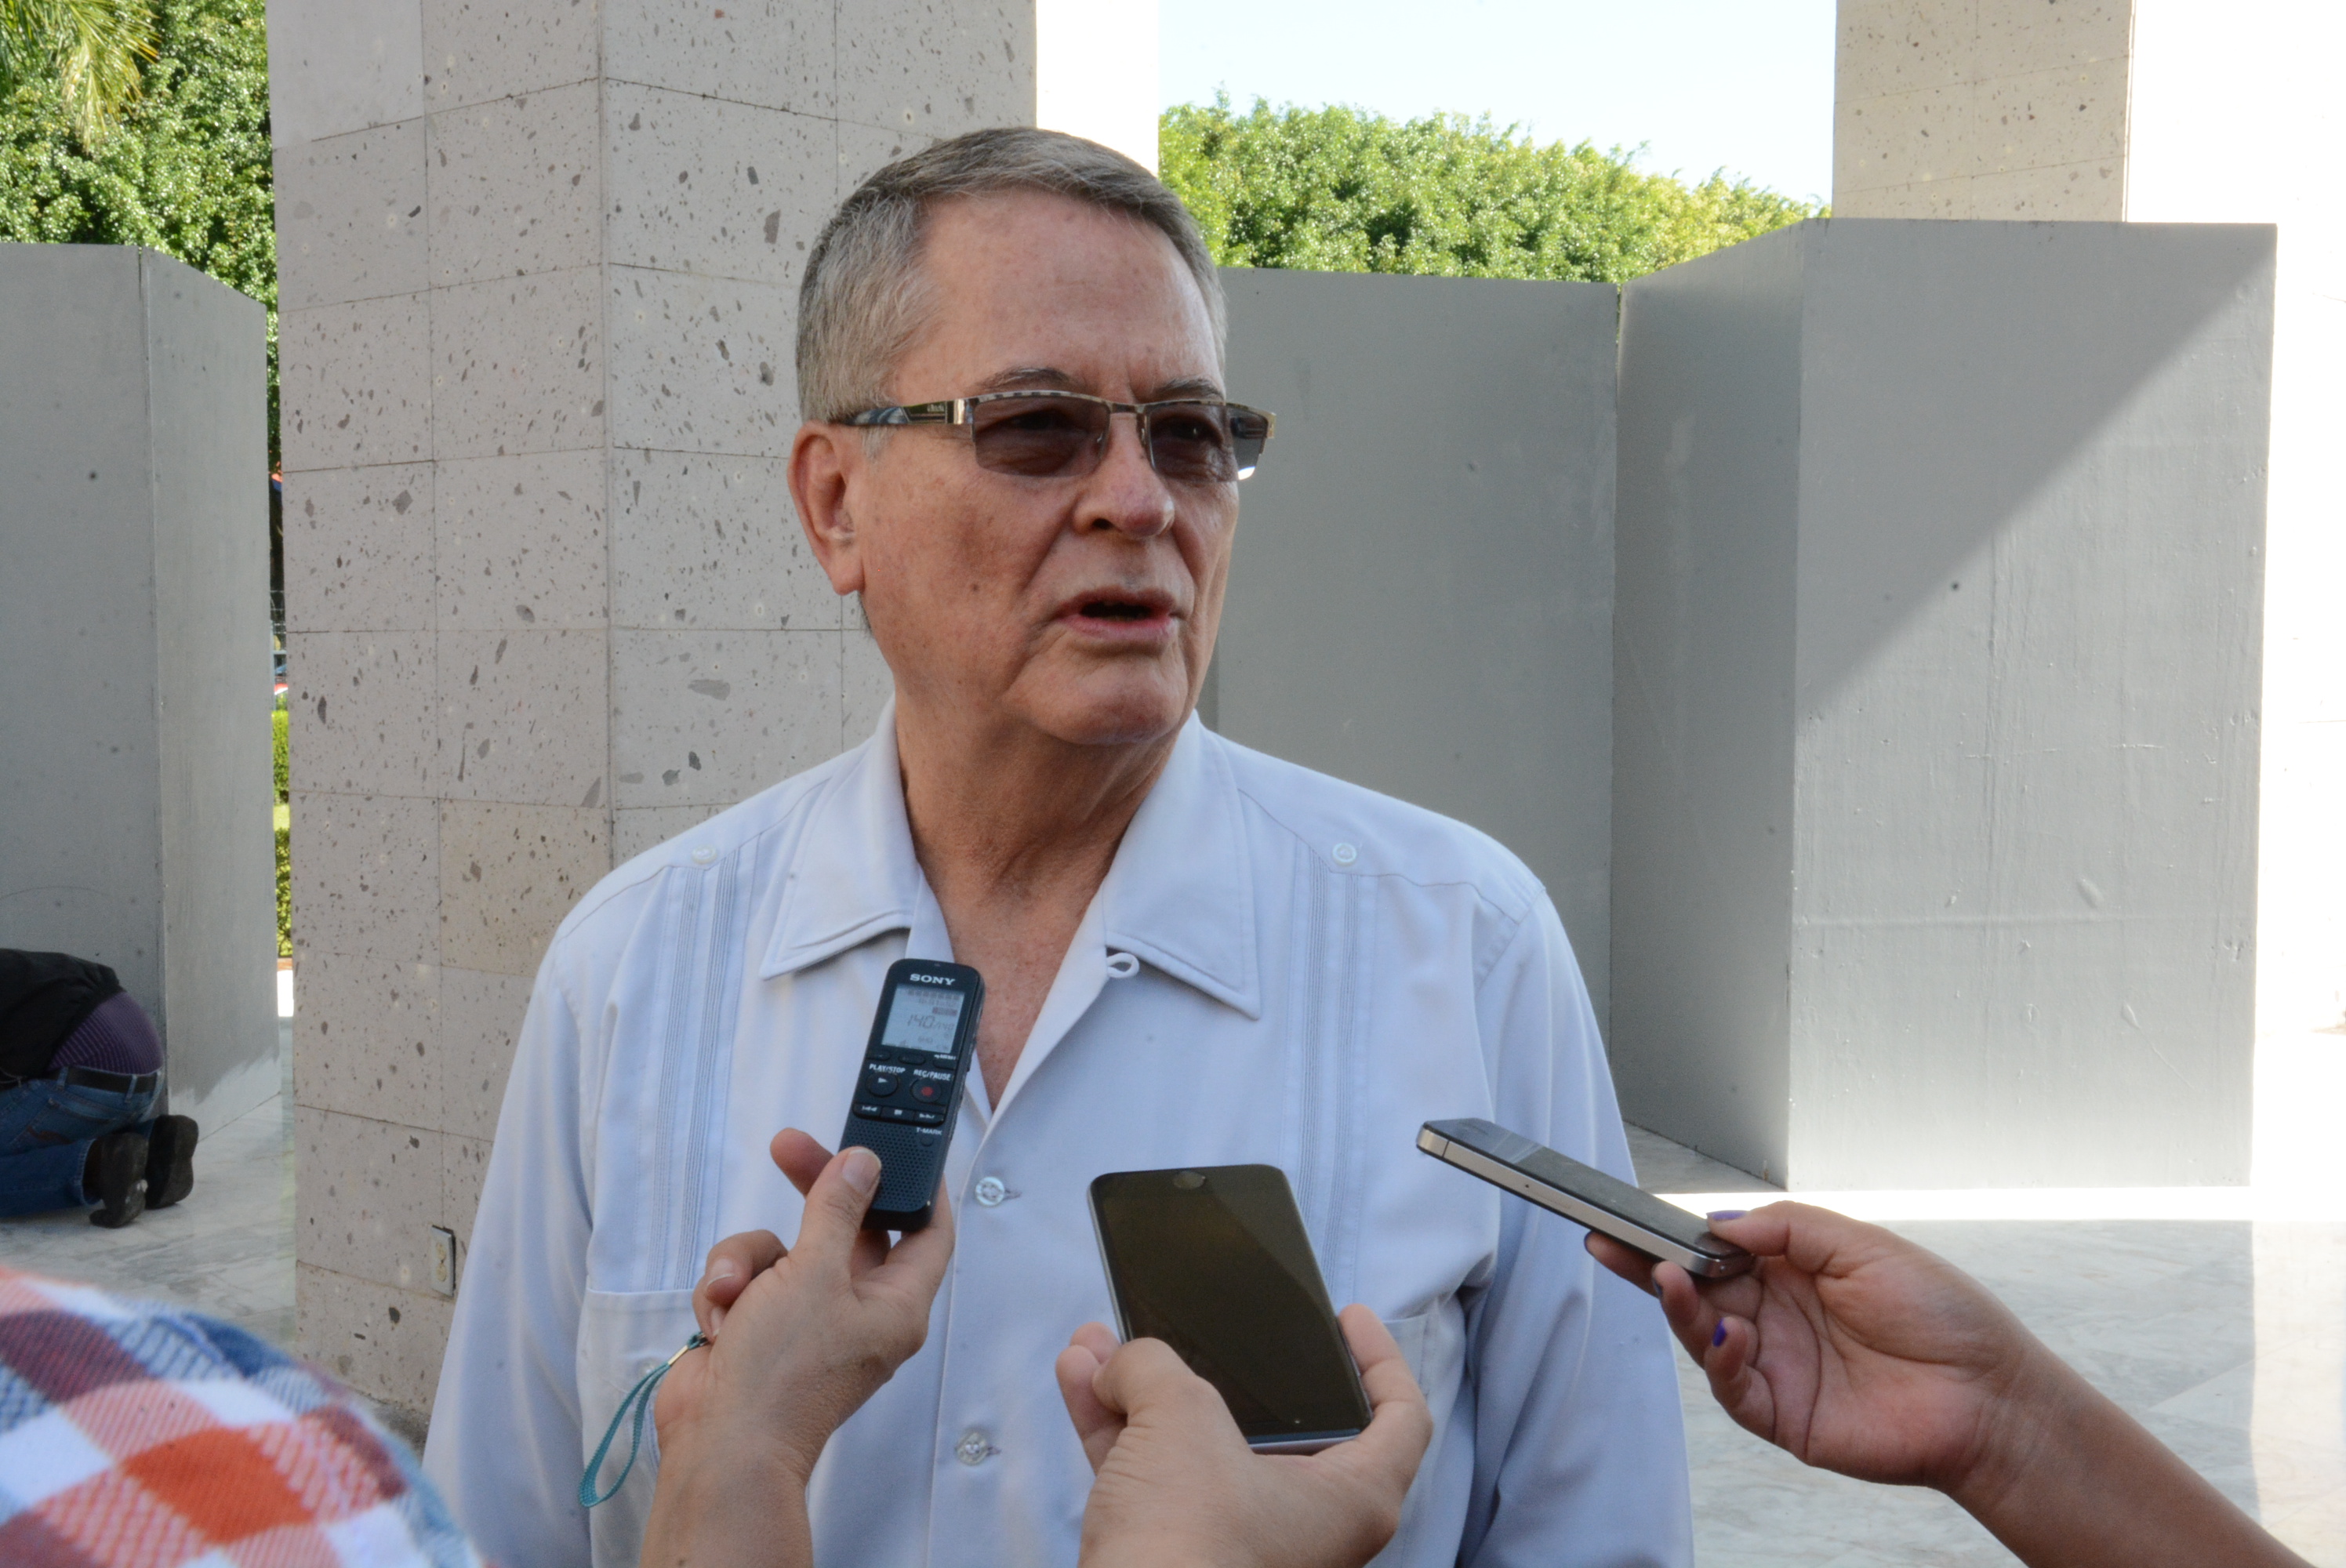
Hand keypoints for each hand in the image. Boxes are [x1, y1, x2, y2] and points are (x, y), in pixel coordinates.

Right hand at [642, 1129, 951, 1567]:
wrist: (720, 1446)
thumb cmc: (782, 1374)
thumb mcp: (814, 1274)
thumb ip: (837, 1209)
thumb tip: (864, 1164)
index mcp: (895, 1303)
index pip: (926, 1231)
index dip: (917, 1186)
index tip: (899, 1146)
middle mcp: (857, 1308)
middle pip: (845, 1226)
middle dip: (812, 1192)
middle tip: (789, 1147)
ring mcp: (807, 1318)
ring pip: (784, 1248)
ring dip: (749, 1260)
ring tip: (737, 1295)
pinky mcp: (762, 1325)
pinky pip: (748, 1277)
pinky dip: (728, 1291)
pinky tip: (720, 1323)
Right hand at [1055, 1306, 1432, 1567]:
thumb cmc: (1191, 1540)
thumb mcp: (1181, 1415)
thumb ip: (1158, 1366)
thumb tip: (1122, 1363)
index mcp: (1351, 1499)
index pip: (1400, 1419)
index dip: (1379, 1359)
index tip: (1349, 1319)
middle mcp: (1305, 1526)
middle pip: (1276, 1423)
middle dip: (1213, 1364)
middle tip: (1195, 1325)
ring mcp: (1241, 1543)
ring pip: (1197, 1445)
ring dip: (1144, 1389)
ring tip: (1101, 1342)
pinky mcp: (1182, 1555)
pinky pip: (1153, 1476)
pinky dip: (1117, 1430)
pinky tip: (1079, 1378)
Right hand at [1589, 1203, 2312, 1567]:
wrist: (1989, 1397)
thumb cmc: (1942, 1317)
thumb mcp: (1861, 1246)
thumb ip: (1786, 1228)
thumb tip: (1717, 1222)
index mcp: (1792, 1271)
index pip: (1713, 1249)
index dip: (1667, 1234)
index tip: (1621, 1216)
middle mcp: (1776, 1318)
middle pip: (1692, 1290)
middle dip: (1646, 1266)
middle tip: (1605, 1243)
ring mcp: (1777, 1367)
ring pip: (1703, 1337)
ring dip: (1680, 1309)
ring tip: (1670, 1281)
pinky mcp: (1785, 1416)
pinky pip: (1734, 1390)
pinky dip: (1722, 1362)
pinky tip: (1731, 1337)